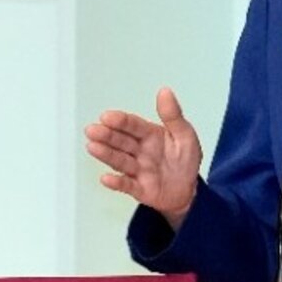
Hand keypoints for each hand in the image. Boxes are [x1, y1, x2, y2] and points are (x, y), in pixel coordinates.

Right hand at [84, 87, 202, 229]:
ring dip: (106, 154)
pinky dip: (116, 183)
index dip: (121, 121)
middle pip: (122, 142)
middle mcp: (140, 151)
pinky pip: (127, 185)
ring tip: (92, 147)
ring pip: (120, 161)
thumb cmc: (185, 160)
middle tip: (92, 130)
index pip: (133, 126)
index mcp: (151, 136)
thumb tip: (165, 91)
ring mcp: (138, 170)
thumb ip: (173, 116)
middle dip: (107, 135)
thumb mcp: (185, 135)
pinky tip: (106, 178)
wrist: (188, 190)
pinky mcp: (139, 189)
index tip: (107, 116)